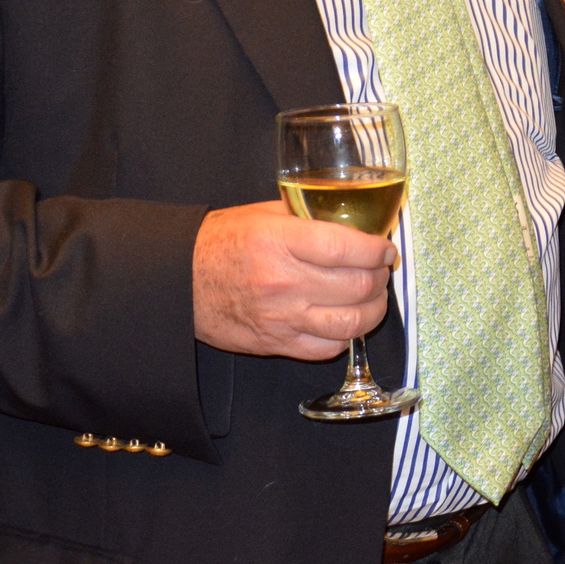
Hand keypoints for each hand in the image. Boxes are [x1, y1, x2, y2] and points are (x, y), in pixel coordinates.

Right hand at [193, 202, 394, 359]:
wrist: (178, 282)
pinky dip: (346, 336)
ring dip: (373, 311)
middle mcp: (284, 282)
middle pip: (356, 286)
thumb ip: (308, 216)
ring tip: (372, 298)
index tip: (386, 250)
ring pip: (350, 323)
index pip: (346, 248)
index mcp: (280, 242)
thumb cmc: (221, 242)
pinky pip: (327, 348)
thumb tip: (353, 219)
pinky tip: (346, 321)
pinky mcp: (276, 344)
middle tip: (380, 271)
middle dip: (379, 279)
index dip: (376, 251)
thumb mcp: (264, 215)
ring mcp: (282, 318)